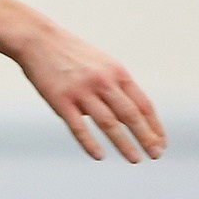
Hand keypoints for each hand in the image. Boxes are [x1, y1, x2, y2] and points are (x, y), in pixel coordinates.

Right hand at [13, 25, 162, 161]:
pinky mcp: (60, 100)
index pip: (143, 104)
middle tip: (155, 155)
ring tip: (134, 158)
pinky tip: (99, 156)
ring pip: (108, 123)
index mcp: (117, 72)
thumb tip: (123, 116)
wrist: (38, 39)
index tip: (161, 143)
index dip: (154, 126)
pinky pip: (78, 126)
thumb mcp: (101, 64)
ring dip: (124, 143)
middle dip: (146, 137)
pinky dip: (89, 143)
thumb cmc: (71, 54)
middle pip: (130, 115)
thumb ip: (114, 87)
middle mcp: (103, 81)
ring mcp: (81, 91)